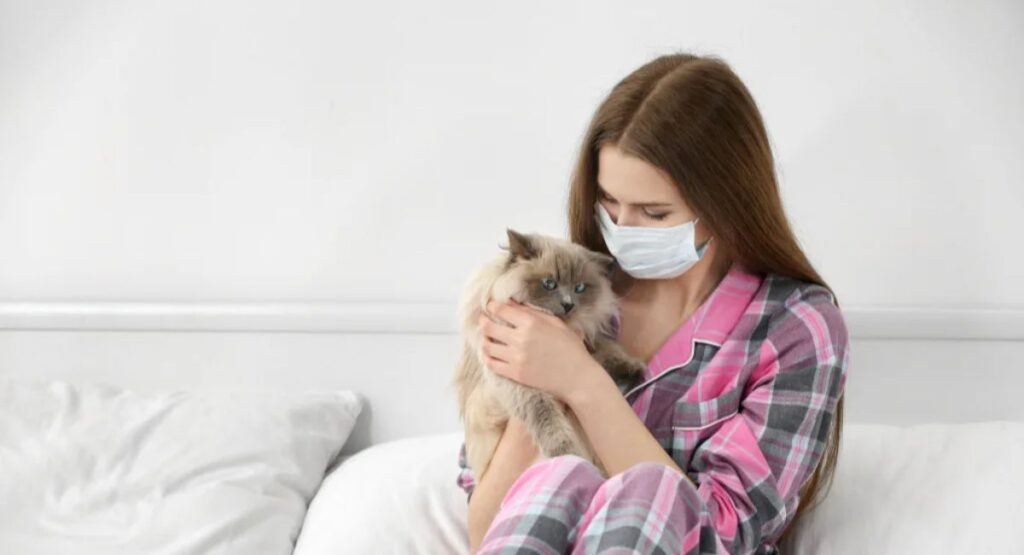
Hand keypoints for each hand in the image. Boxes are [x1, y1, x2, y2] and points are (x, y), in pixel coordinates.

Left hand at [478, 298, 601, 403]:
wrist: (576, 376)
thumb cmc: (570, 348)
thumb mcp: (556, 323)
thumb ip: (533, 312)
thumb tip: (513, 305)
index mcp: (531, 323)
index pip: (501, 310)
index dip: (492, 306)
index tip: (490, 306)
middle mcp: (520, 339)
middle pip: (489, 327)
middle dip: (483, 321)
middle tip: (483, 320)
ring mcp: (516, 357)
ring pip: (487, 346)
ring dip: (485, 340)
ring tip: (487, 338)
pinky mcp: (515, 373)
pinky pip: (492, 363)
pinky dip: (487, 357)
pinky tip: (490, 354)